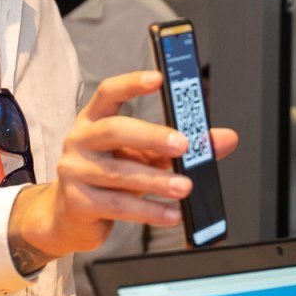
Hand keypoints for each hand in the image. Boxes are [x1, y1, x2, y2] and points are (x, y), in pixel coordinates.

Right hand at [8, 71, 238, 270]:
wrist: (69, 217)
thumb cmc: (110, 178)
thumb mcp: (145, 156)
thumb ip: (183, 146)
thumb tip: (226, 139)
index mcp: (94, 119)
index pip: (110, 93)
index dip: (133, 84)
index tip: (159, 78)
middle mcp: (80, 140)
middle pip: (115, 130)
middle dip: (152, 136)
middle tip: (183, 145)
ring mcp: (74, 171)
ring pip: (120, 173)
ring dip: (157, 181)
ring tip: (185, 188)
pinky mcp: (77, 202)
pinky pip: (119, 206)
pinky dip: (150, 211)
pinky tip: (172, 214)